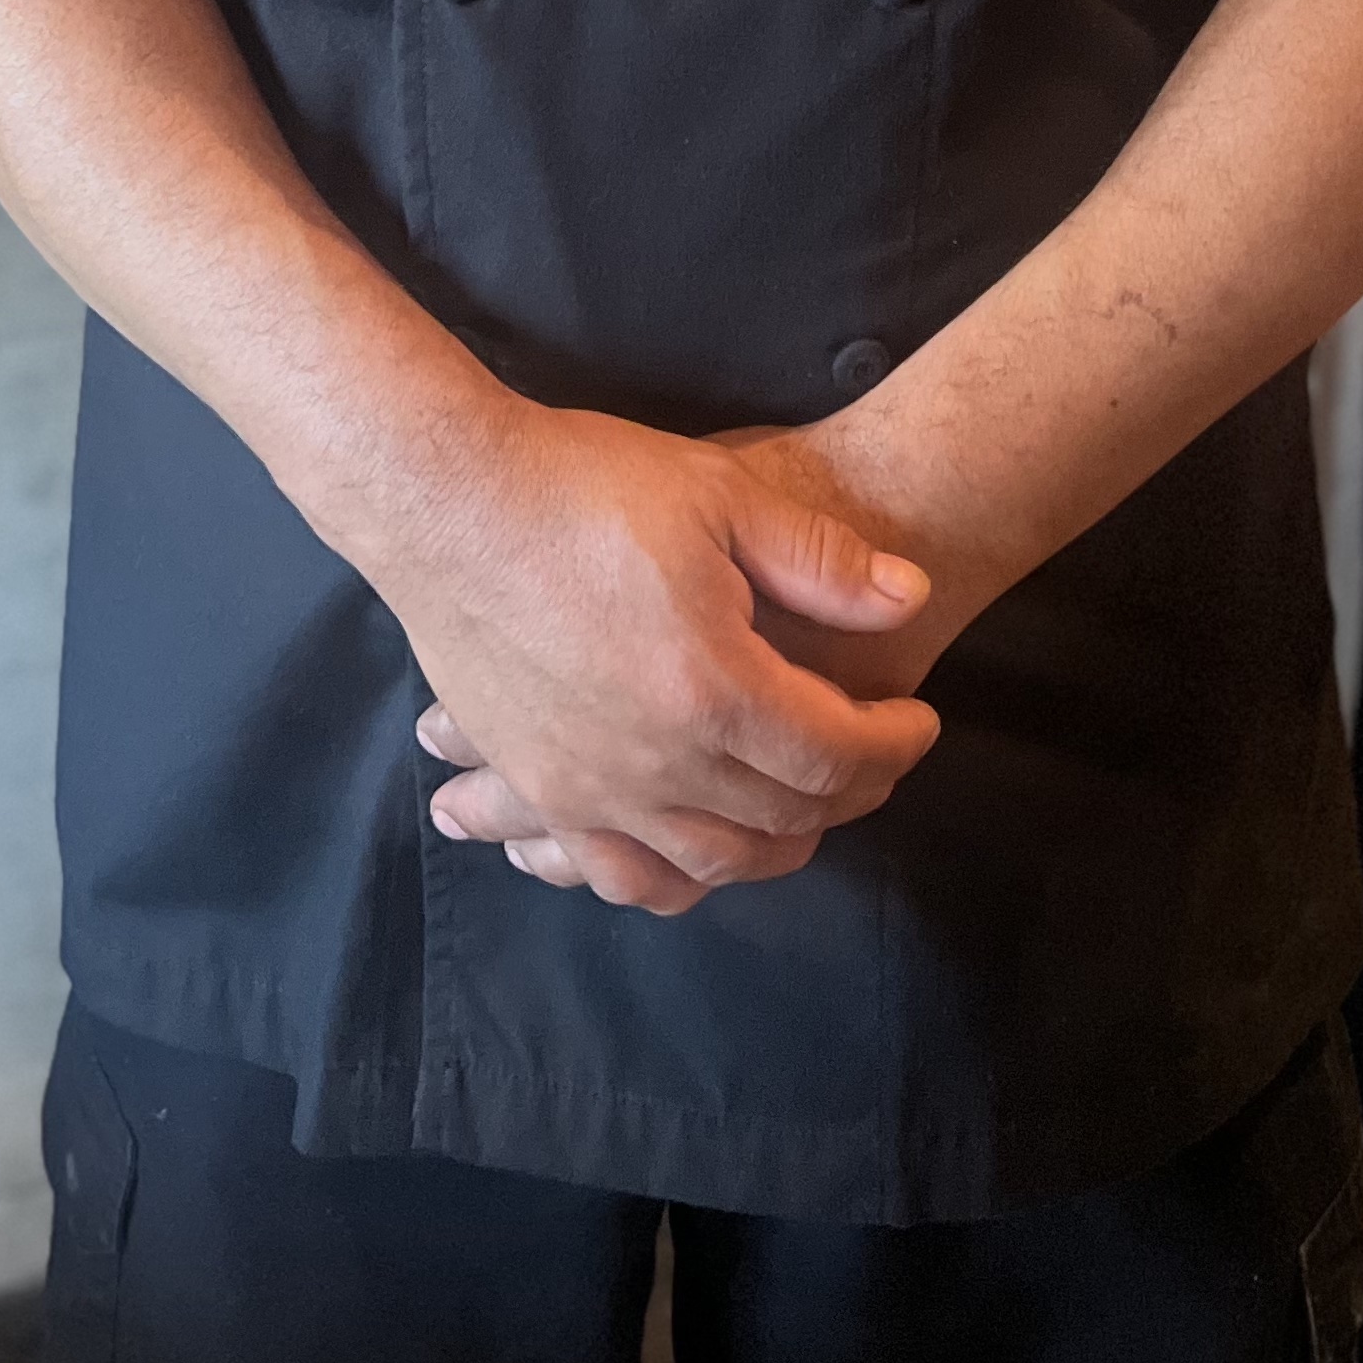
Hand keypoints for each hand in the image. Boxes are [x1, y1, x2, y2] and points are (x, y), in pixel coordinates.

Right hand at [384, 401, 940, 917]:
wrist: (444, 496)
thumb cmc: (581, 484)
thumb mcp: (719, 492)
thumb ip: (822, 559)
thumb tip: (911, 599)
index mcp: (712, 686)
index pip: (834, 754)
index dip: (893, 745)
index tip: (918, 718)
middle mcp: (655, 760)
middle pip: (781, 818)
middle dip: (847, 795)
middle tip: (872, 759)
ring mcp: (588, 785)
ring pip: (705, 863)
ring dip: (770, 850)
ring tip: (799, 816)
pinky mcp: (536, 782)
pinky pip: (611, 869)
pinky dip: (664, 878)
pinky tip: (683, 858)